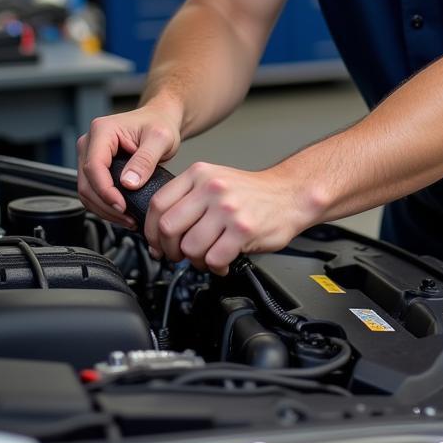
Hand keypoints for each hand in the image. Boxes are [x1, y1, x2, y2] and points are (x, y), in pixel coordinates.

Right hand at [76, 96, 182, 225]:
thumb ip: (145, 159)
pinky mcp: (94, 166)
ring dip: (104, 209)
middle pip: (86, 182)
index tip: (122, 206)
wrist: (160, 119)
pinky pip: (93, 191)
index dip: (105, 191)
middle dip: (105, 205)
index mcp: (102, 130)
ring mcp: (90, 154)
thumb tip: (128, 183)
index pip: (93, 167)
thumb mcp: (160, 139)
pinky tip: (122, 212)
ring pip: (86, 190)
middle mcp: (90, 141)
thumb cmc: (160, 123)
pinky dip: (105, 205)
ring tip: (127, 219)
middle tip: (128, 218)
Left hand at [143, 161, 312, 273]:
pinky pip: (214, 259)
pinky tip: (222, 261)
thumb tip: (158, 230)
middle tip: (178, 255)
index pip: (158, 203)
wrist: (291, 194)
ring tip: (206, 257)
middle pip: (168, 227)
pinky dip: (215, 267)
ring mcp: (227, 209)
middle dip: (169, 249)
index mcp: (199, 174)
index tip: (156, 243)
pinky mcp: (243, 230)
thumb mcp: (215, 180)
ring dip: (195, 261)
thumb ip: (187, 198)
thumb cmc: (252, 193)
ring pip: (190, 247)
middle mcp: (211, 189)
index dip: (150, 230)